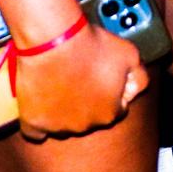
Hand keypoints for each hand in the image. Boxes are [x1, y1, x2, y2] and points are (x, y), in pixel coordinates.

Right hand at [12, 21, 147, 140]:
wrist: (55, 39)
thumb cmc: (91, 46)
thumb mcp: (130, 55)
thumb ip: (139, 77)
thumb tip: (135, 89)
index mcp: (110, 113)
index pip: (114, 109)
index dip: (108, 92)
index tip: (99, 79)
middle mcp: (85, 125)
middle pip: (88, 117)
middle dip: (85, 100)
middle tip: (78, 76)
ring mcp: (57, 127)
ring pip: (62, 124)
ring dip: (62, 109)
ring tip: (57, 83)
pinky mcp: (34, 123)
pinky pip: (35, 132)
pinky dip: (38, 122)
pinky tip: (39, 108)